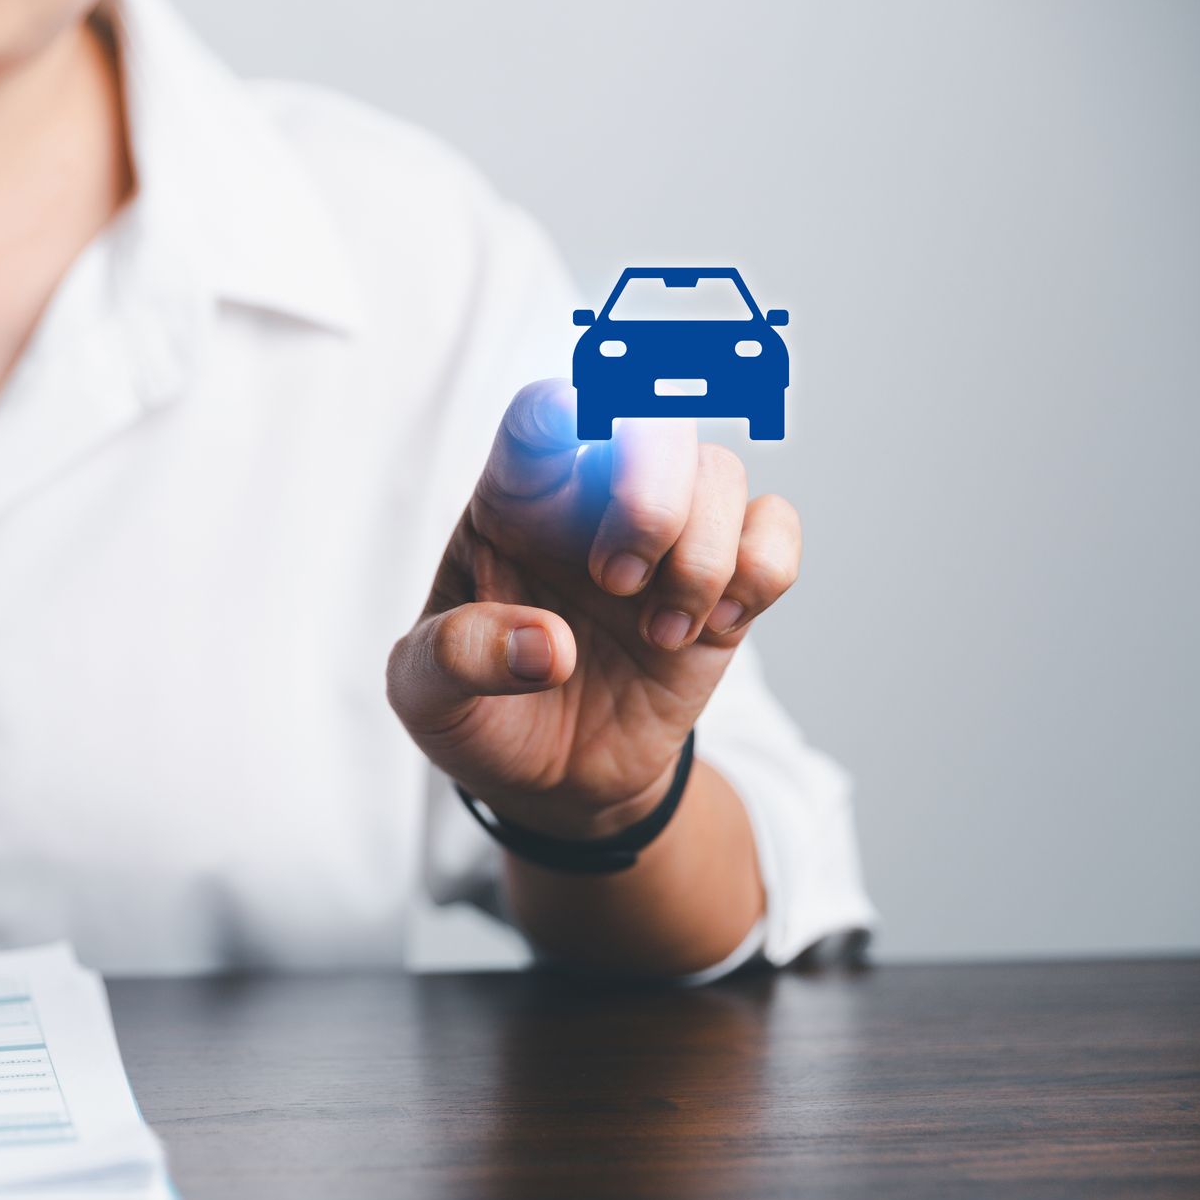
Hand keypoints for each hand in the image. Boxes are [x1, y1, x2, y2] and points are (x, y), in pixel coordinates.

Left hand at [388, 379, 801, 837]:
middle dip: (651, 496)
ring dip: (702, 555)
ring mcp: (664, 542)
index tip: (575, 492)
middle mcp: (593, 505)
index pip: (545, 416)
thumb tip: (546, 647)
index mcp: (511, 505)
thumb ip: (457, 658)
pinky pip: (774, 531)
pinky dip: (760, 572)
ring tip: (660, 634)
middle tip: (616, 580)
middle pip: (650, 424)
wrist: (547, 784)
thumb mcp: (425, 694)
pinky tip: (711, 629)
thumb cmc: (477, 712)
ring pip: (720, 473)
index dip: (570, 419)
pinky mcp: (721, 589)